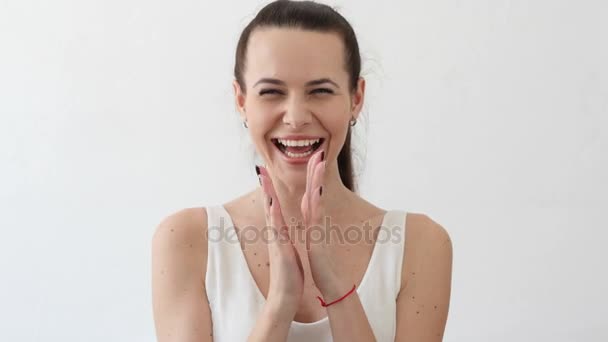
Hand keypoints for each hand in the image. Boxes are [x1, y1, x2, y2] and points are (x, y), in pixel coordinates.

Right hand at [257, 166, 304, 315]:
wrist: (285, 295)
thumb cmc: (288, 273)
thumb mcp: (287, 250)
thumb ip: (283, 238)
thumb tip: (281, 231)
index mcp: (279, 232)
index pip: (274, 206)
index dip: (270, 189)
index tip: (266, 173)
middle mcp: (274, 233)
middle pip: (269, 204)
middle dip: (265, 185)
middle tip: (259, 166)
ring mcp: (275, 239)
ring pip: (270, 212)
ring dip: (267, 194)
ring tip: (263, 177)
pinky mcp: (279, 248)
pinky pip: (276, 228)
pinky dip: (274, 214)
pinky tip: (272, 203)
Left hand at [300, 150, 341, 296]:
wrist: (331, 285)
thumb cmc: (323, 265)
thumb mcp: (315, 243)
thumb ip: (314, 228)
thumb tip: (313, 220)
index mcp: (313, 222)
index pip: (311, 194)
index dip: (312, 177)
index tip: (312, 161)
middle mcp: (317, 221)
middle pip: (316, 191)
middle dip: (316, 171)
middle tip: (319, 152)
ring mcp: (319, 228)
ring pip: (317, 198)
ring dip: (318, 180)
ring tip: (319, 162)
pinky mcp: (318, 236)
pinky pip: (316, 216)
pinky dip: (315, 201)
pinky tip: (315, 189)